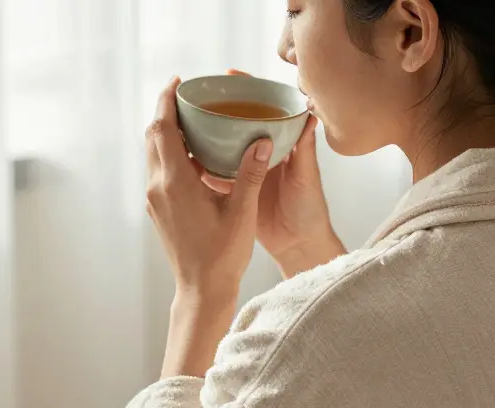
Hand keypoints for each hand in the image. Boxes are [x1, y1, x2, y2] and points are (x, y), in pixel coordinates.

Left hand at [145, 76, 272, 299]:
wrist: (202, 290)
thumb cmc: (222, 256)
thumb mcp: (242, 212)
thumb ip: (251, 174)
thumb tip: (262, 141)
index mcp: (175, 182)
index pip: (162, 128)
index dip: (166, 100)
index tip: (178, 82)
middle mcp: (158, 188)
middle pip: (154, 137)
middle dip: (167, 112)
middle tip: (189, 96)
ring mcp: (155, 200)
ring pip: (155, 154)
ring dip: (169, 134)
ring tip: (195, 121)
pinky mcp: (159, 210)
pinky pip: (161, 172)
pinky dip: (174, 155)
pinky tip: (198, 156)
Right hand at [202, 70, 345, 278]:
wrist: (299, 246)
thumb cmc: (310, 210)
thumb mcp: (307, 177)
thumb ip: (305, 149)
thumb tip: (311, 112)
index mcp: (281, 144)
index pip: (264, 107)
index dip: (248, 88)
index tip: (230, 74)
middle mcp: (261, 153)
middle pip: (237, 122)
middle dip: (220, 106)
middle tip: (198, 94)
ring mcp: (246, 172)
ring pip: (222, 145)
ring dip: (205, 134)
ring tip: (185, 120)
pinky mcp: (235, 192)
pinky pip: (213, 174)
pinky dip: (200, 166)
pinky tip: (183, 158)